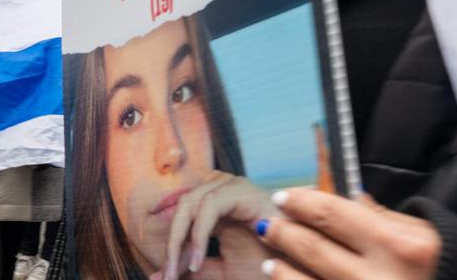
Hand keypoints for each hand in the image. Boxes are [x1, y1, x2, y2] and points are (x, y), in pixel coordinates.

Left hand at [162, 171, 276, 279]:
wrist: (301, 267)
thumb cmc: (269, 267)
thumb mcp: (222, 273)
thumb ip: (192, 272)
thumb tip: (155, 277)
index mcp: (216, 206)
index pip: (181, 219)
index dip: (171, 249)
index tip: (165, 276)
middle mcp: (222, 190)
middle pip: (182, 209)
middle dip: (172, 245)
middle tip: (168, 275)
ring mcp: (233, 186)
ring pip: (190, 204)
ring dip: (181, 240)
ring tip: (182, 269)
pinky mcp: (243, 190)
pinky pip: (209, 206)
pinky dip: (198, 234)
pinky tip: (198, 260)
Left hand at [258, 190, 439, 279]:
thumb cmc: (445, 269)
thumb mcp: (423, 236)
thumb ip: (381, 216)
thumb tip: (344, 198)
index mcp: (400, 247)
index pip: (331, 214)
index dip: (300, 203)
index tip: (284, 198)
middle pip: (312, 248)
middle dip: (283, 233)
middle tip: (268, 224)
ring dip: (280, 269)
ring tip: (270, 259)